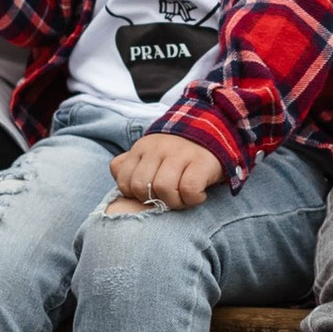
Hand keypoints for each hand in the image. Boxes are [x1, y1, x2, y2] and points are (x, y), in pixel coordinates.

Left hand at [108, 133, 222, 209]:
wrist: (215, 129)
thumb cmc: (179, 152)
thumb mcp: (151, 152)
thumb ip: (131, 162)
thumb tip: (117, 172)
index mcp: (142, 148)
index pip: (124, 181)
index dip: (135, 195)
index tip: (152, 195)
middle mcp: (158, 149)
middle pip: (142, 187)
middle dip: (154, 200)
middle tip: (169, 199)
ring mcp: (180, 154)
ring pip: (164, 189)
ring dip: (175, 202)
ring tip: (184, 199)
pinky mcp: (202, 162)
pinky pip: (189, 189)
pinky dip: (193, 199)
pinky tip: (199, 195)